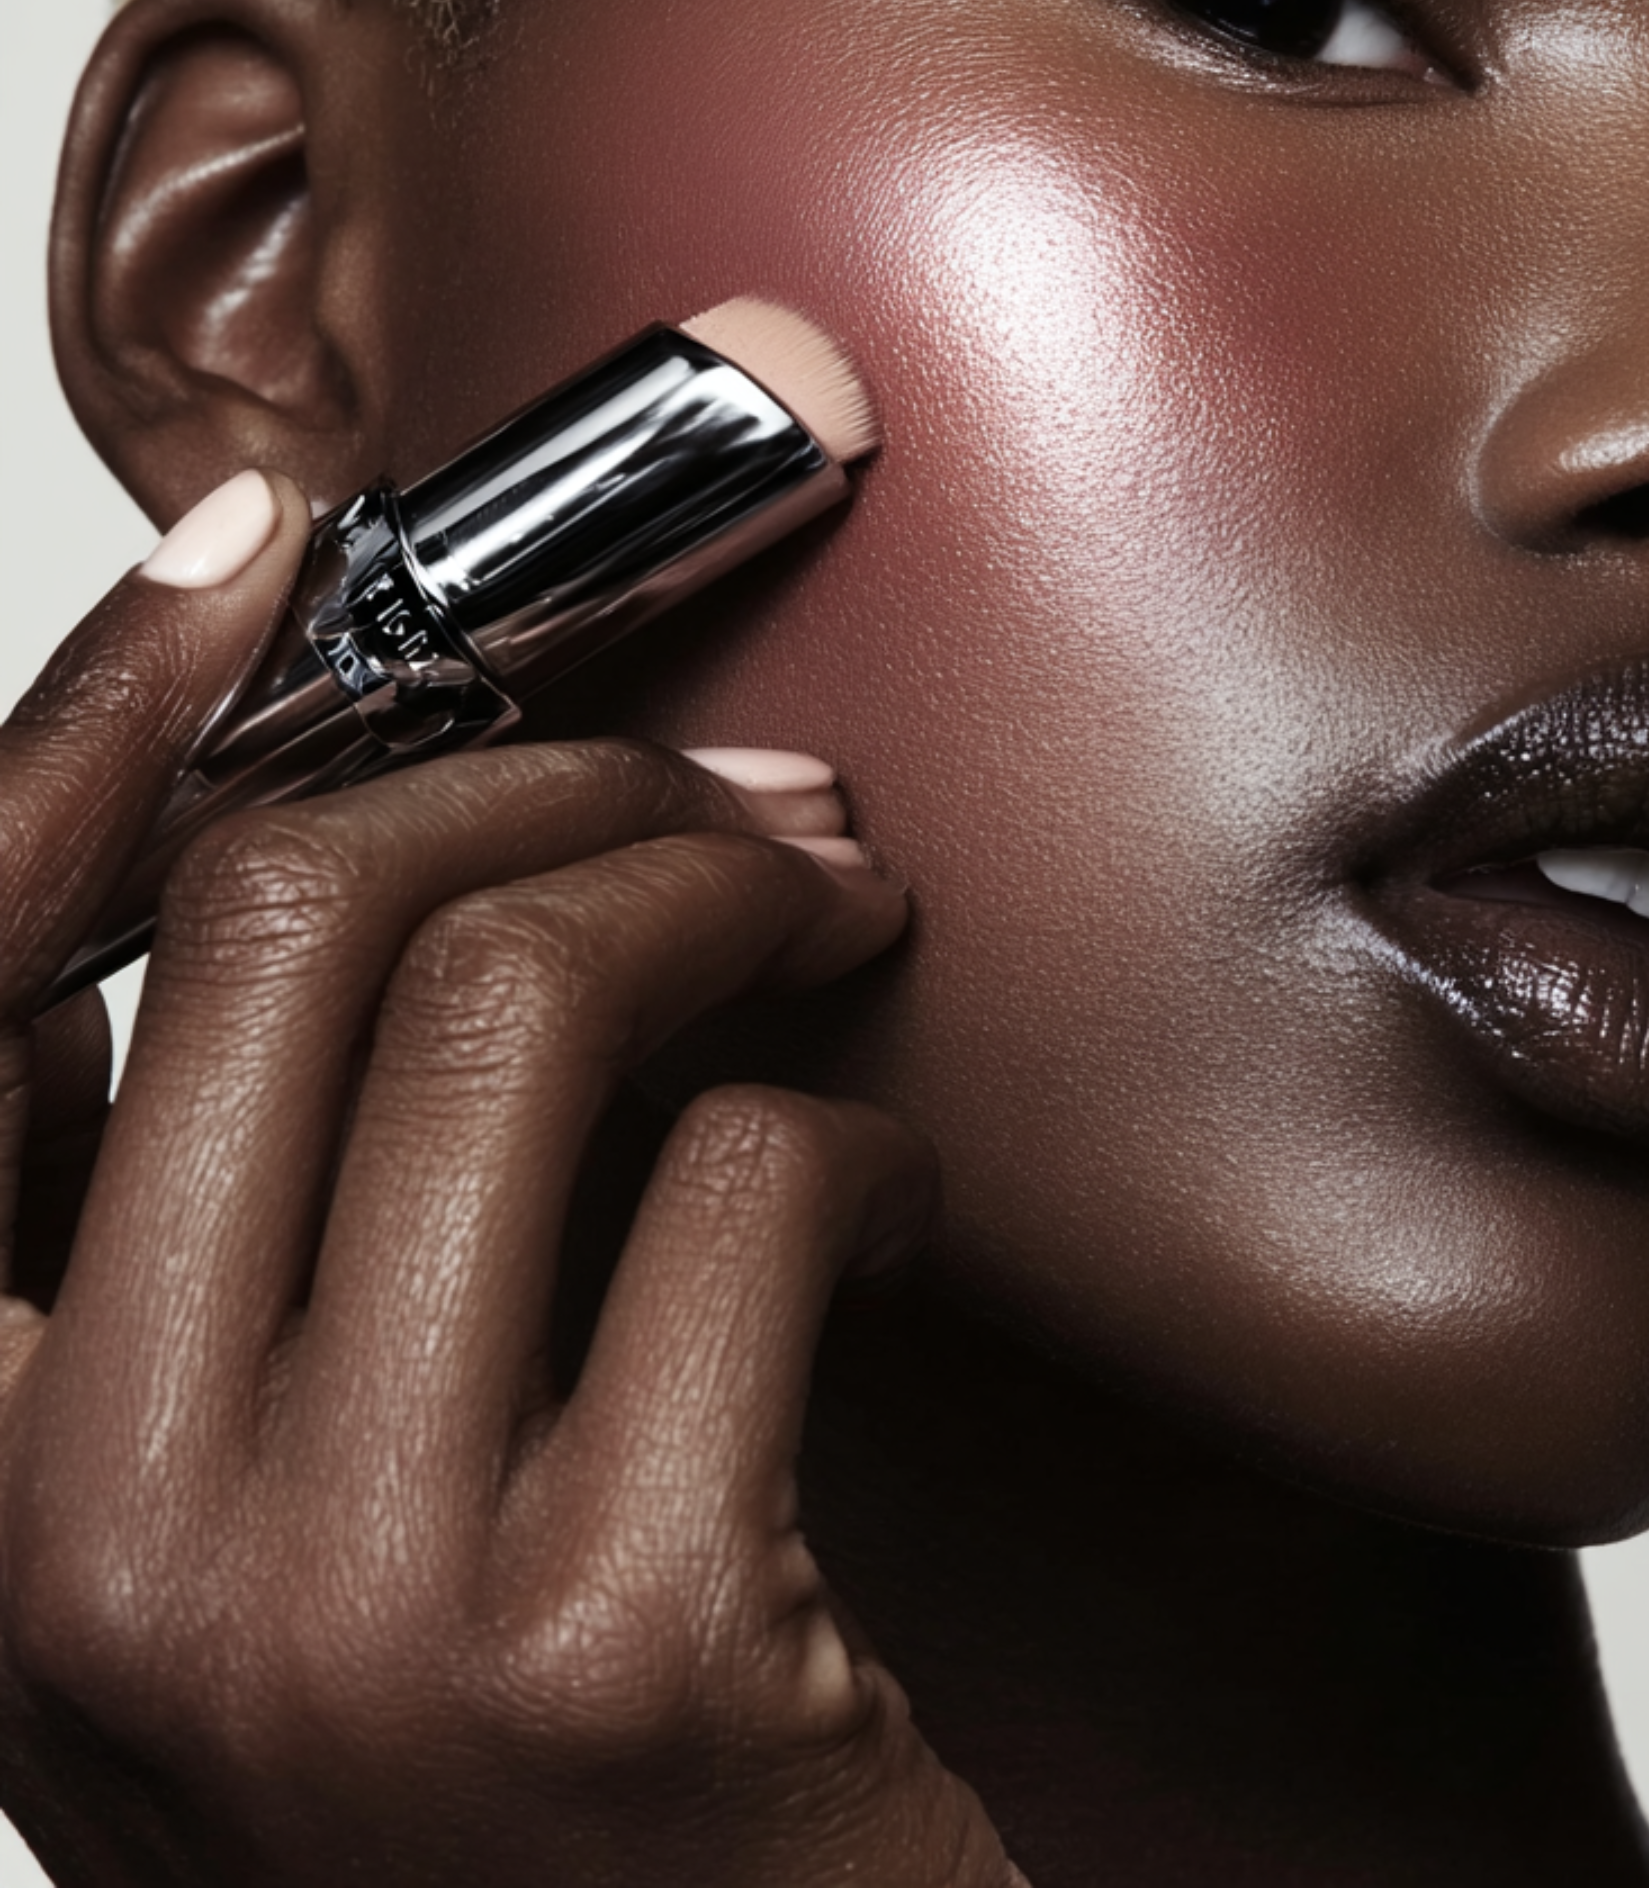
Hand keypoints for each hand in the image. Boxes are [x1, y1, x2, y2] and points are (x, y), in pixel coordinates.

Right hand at [0, 471, 1016, 1886]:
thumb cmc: (511, 1804)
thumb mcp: (277, 1516)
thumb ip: (247, 1227)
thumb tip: (363, 842)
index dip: (87, 726)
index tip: (272, 544)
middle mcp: (72, 1559)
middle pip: (271, 921)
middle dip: (546, 773)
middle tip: (738, 798)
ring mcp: (323, 1615)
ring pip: (520, 992)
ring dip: (728, 889)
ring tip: (842, 922)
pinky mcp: (609, 1648)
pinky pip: (754, 1181)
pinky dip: (874, 1135)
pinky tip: (908, 1202)